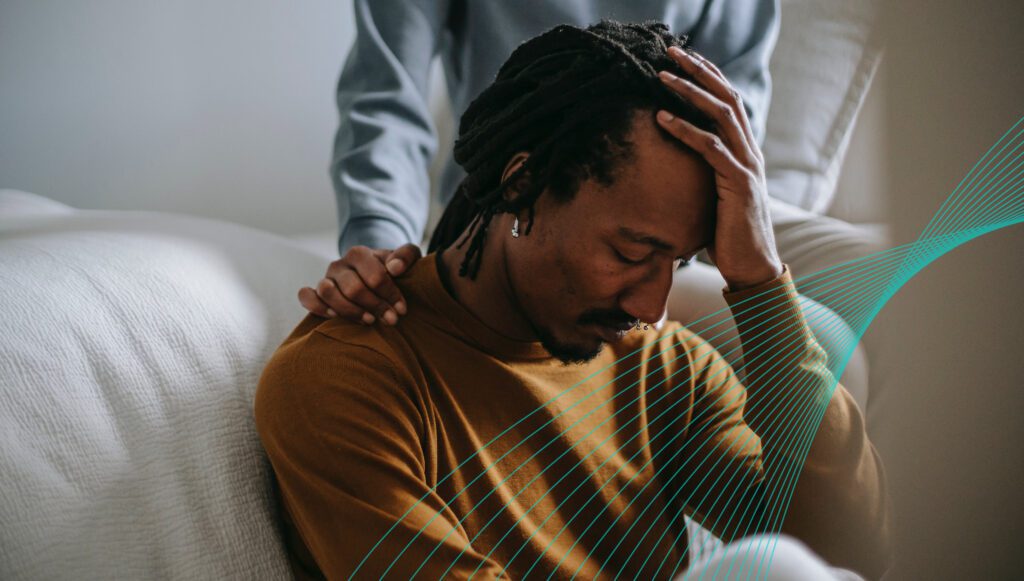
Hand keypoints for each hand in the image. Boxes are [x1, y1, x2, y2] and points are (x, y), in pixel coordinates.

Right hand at [297, 243, 421, 323]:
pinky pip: (306, 296)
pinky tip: (334, 317)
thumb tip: (395, 268)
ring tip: (369, 320)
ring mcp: (325, 278)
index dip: (390, 294)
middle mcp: (339, 264)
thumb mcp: (405, 260)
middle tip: (390, 320)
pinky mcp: (315, 292)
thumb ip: (406, 256)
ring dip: (350, 310)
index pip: (374, 275)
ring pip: (328, 292)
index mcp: (359, 254)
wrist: (373, 276)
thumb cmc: (391, 270)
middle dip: (375, 306)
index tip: (401, 309)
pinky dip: (317, 306)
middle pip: (353, 288)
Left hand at [655, 46, 782, 290]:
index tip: (683, 58)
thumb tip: (676, 165)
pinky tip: (661, 120)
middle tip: (669, 53)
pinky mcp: (738, 183)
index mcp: (745, 150)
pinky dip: (685, 131)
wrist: (752, 266)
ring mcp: (747, 165)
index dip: (708, 76)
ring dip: (688, 93)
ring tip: (660, 79)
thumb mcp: (715, 195)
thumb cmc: (728, 234)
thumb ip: (704, 174)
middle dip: (698, 71)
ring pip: (720, 115)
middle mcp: (750, 151)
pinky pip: (711, 148)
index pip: (728, 101)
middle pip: (726, 97)